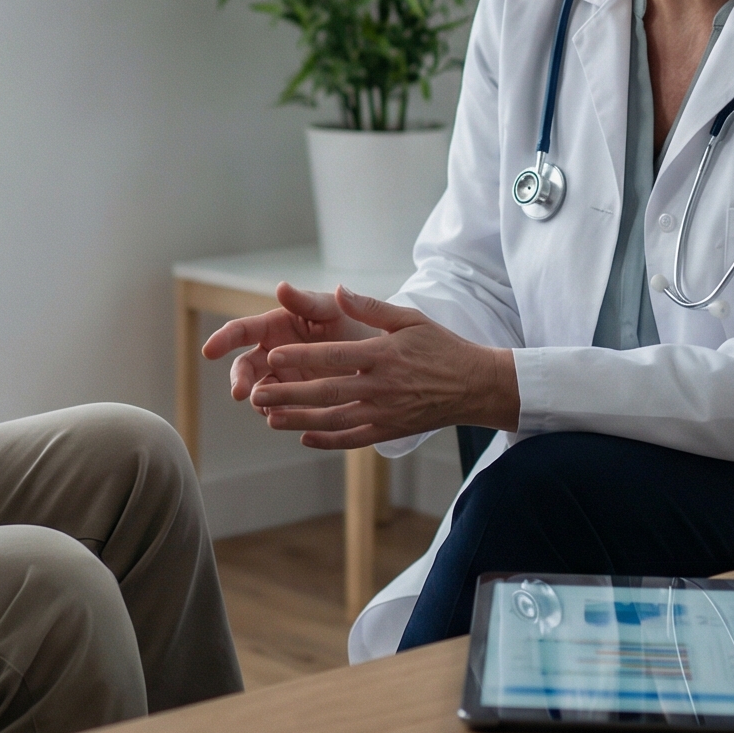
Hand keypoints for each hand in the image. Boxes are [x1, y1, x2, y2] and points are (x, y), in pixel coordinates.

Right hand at [202, 281, 377, 404]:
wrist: (378, 355)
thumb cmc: (352, 323)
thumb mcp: (332, 310)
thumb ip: (306, 302)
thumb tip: (281, 286)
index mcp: (275, 327)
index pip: (241, 331)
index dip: (223, 339)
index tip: (209, 351)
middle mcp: (273, 354)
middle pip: (245, 368)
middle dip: (239, 380)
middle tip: (240, 393)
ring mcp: (284, 380)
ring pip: (261, 393)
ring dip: (260, 401)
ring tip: (267, 409)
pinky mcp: (298, 402)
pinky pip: (282, 412)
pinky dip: (280, 416)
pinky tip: (285, 420)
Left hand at [238, 284, 517, 449]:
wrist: (475, 385)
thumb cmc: (441, 346)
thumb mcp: (410, 319)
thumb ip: (371, 307)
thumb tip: (338, 291)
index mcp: (383, 355)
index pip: (334, 357)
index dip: (301, 357)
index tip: (272, 354)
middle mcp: (382, 387)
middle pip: (327, 392)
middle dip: (289, 394)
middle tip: (258, 393)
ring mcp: (386, 413)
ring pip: (335, 420)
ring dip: (300, 420)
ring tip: (270, 418)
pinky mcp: (391, 430)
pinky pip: (354, 439)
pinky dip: (328, 441)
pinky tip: (304, 438)